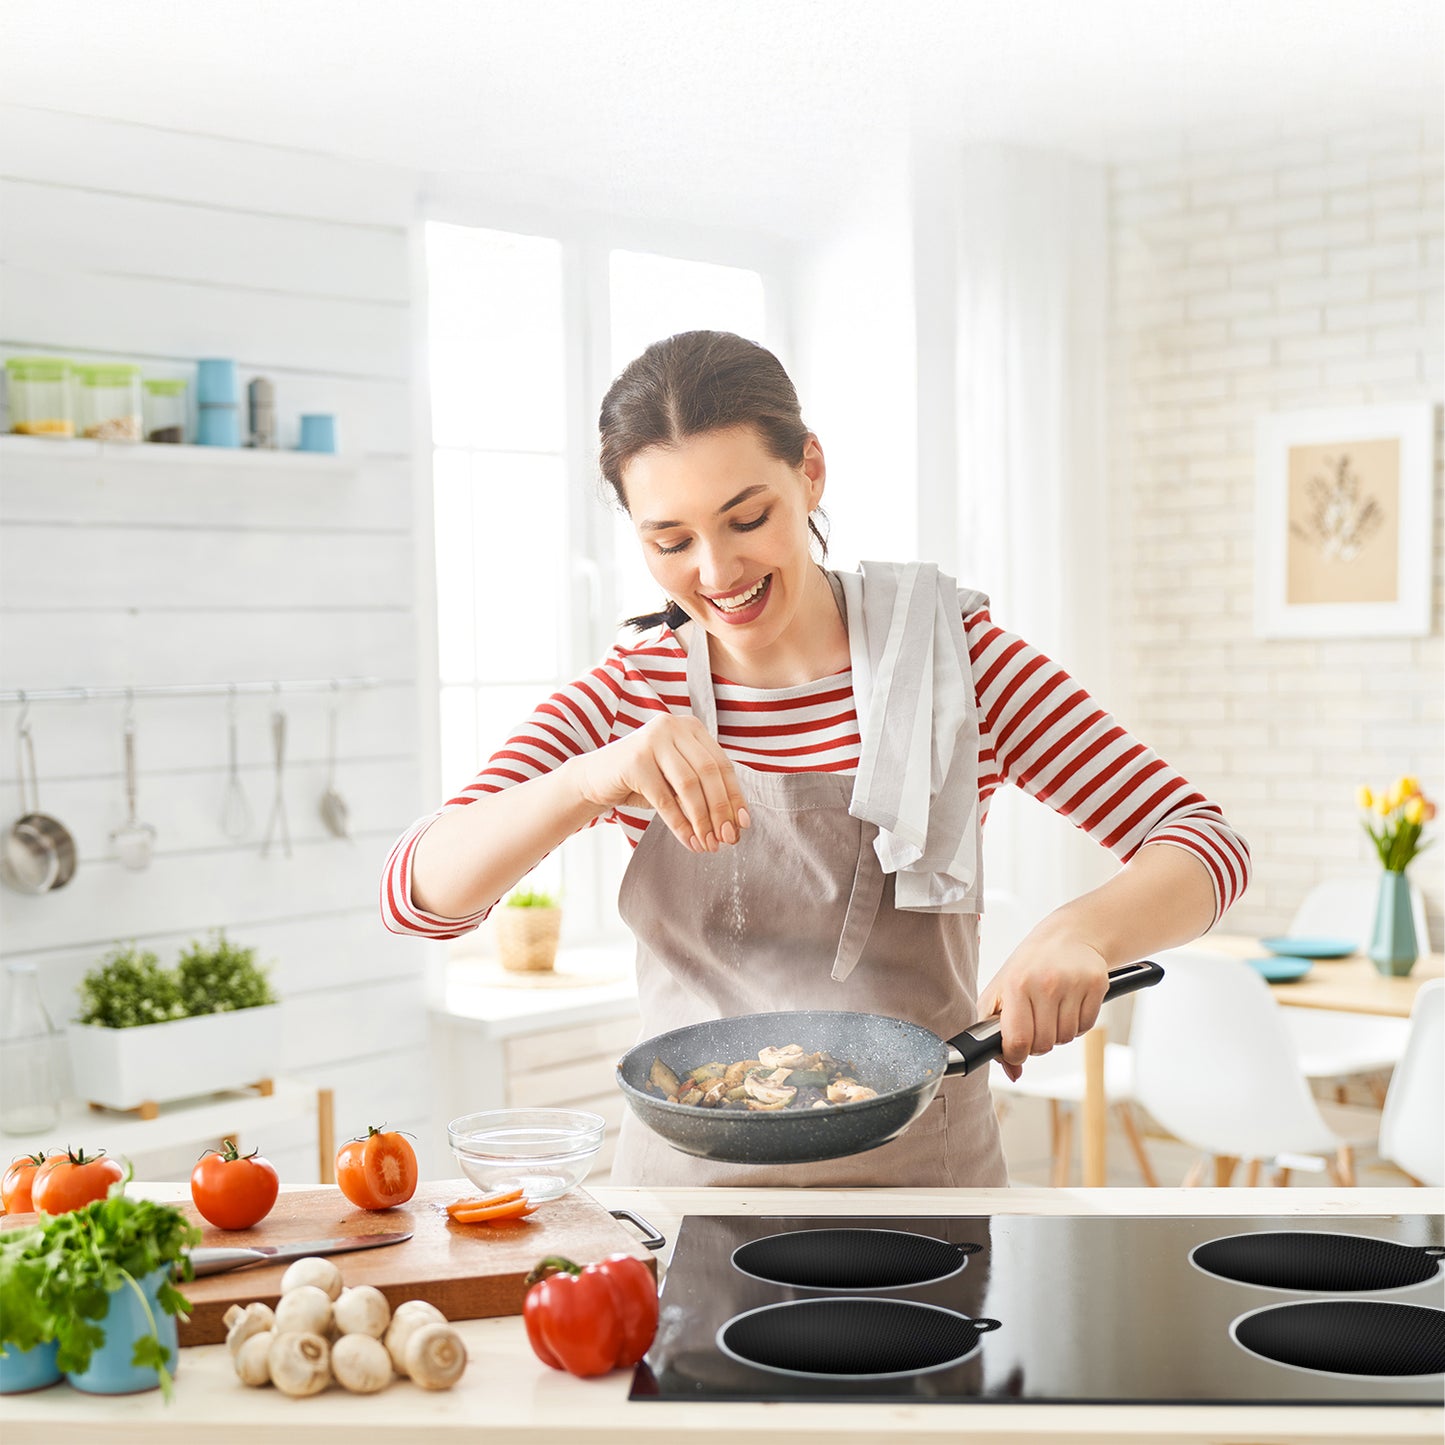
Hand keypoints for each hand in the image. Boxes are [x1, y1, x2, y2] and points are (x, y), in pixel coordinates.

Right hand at [573, 714, 749, 852]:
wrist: (596, 779)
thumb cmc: (643, 781)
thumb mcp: (677, 779)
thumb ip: (703, 790)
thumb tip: (735, 824)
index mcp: (690, 727)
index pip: (722, 764)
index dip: (735, 796)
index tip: (743, 824)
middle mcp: (673, 726)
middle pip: (708, 773)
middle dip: (720, 811)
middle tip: (727, 839)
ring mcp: (652, 740)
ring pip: (689, 786)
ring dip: (702, 820)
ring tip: (708, 845)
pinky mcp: (635, 761)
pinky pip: (665, 799)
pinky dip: (680, 824)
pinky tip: (689, 841)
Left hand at [980, 932, 1109, 1081]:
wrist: (1067, 935)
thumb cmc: (1029, 966)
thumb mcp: (1001, 990)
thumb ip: (994, 1031)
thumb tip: (1012, 1072)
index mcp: (1016, 984)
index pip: (1018, 1041)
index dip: (1015, 1055)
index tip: (1015, 1051)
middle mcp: (1045, 983)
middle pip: (1043, 1044)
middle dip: (1037, 1042)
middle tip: (1034, 1023)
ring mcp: (1073, 984)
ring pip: (1065, 1039)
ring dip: (1057, 1033)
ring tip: (1051, 1009)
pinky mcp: (1097, 984)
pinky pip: (1086, 1028)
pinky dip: (1076, 1024)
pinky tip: (1069, 1005)